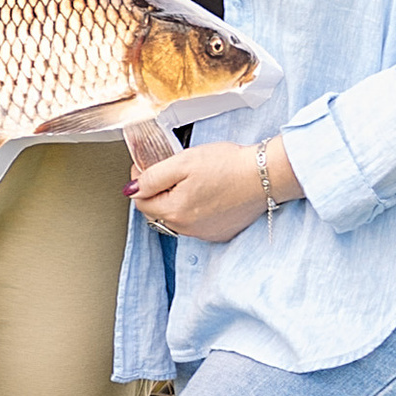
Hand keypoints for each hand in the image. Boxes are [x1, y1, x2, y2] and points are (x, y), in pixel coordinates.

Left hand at [127, 135, 295, 242]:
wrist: (264, 176)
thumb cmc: (227, 166)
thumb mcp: (183, 162)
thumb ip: (153, 177)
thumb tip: (131, 190)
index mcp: (175, 211)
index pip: (140, 202)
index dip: (139, 181)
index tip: (144, 166)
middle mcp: (187, 229)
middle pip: (157, 211)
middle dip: (156, 191)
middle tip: (167, 169)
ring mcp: (204, 233)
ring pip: (175, 218)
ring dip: (174, 200)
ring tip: (189, 179)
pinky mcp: (219, 233)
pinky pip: (195, 223)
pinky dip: (193, 209)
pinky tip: (205, 193)